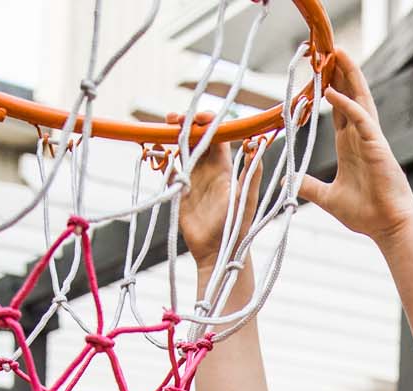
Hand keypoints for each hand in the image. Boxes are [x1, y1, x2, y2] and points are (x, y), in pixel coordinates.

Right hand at [175, 115, 260, 272]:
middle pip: (195, 138)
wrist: (218, 252)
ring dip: (171, 137)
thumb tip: (256, 144)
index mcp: (224, 167)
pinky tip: (155, 151)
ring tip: (161, 130)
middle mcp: (208, 169)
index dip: (207, 121)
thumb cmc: (236, 227)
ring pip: (181, 150)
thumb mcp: (245, 199)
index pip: (216, 135)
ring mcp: (192, 179)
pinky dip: (161, 158)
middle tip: (171, 118)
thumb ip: (251, 173)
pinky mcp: (179, 191)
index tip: (197, 116)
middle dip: (184, 124)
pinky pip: (169, 169)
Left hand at [296, 49, 412, 245]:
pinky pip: (361, 120)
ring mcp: (371, 140)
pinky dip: (348, 104)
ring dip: (349, 76)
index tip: (321, 70)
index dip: (330, 88)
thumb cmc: (365, 214)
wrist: (387, 227)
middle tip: (329, 49)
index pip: (339, 109)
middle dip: (340, 73)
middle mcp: (360, 138)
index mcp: (350, 146)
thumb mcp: (327, 198)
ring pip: (359, 99)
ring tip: (338, 53)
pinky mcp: (377, 147)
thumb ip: (308, 186)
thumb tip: (287, 180)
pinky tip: (333, 92)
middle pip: (350, 96)